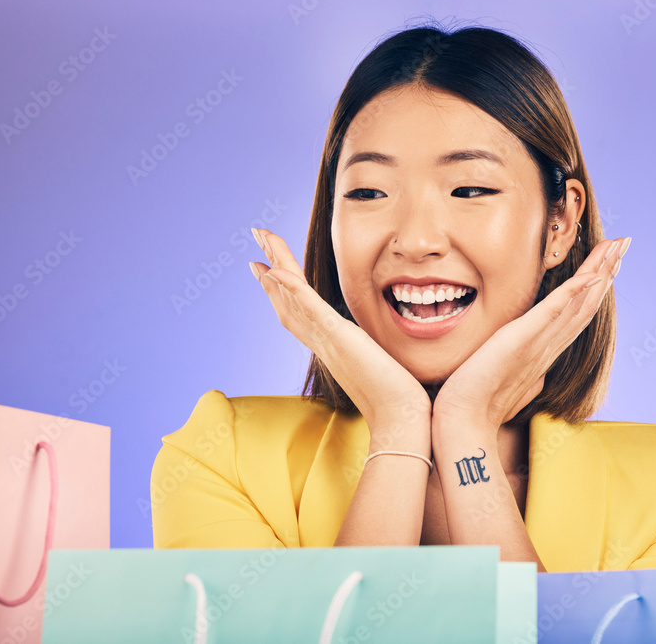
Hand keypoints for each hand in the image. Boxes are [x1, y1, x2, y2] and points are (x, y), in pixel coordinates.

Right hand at [248, 229, 430, 447]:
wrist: (399, 419)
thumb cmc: (395, 400)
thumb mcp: (377, 367)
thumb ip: (370, 356)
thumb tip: (379, 355)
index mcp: (330, 346)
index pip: (298, 311)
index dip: (279, 289)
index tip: (266, 267)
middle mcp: (321, 342)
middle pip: (286, 299)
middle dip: (270, 267)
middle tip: (256, 237)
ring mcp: (327, 340)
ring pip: (292, 297)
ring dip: (275, 265)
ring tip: (260, 238)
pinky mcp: (338, 338)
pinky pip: (310, 308)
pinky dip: (292, 288)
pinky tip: (275, 269)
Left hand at [432, 237, 628, 431]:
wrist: (463, 421)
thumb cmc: (478, 403)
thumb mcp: (506, 377)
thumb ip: (522, 368)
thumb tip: (530, 373)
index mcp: (544, 351)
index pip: (577, 313)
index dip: (595, 286)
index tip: (609, 262)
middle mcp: (548, 347)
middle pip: (587, 304)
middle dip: (607, 271)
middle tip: (624, 243)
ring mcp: (539, 345)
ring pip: (578, 304)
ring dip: (599, 273)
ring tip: (616, 247)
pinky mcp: (522, 341)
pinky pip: (553, 313)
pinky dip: (573, 293)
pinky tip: (590, 275)